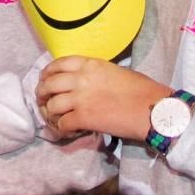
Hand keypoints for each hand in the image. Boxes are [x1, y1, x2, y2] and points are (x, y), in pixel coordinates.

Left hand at [36, 56, 170, 139]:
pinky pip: (62, 124)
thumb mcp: (116, 72)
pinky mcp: (84, 117)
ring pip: (52, 105)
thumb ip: (96, 75)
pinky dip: (61, 129)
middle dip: (42, 94)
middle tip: (43, 102)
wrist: (152, 109)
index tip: (44, 80)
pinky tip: (67, 131)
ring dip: (50, 114)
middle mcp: (82, 78)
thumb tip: (86, 83)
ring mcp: (81, 98)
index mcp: (91, 64)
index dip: (47, 73)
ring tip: (54, 119)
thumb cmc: (142, 90)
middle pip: (49, 83)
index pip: (58, 63)